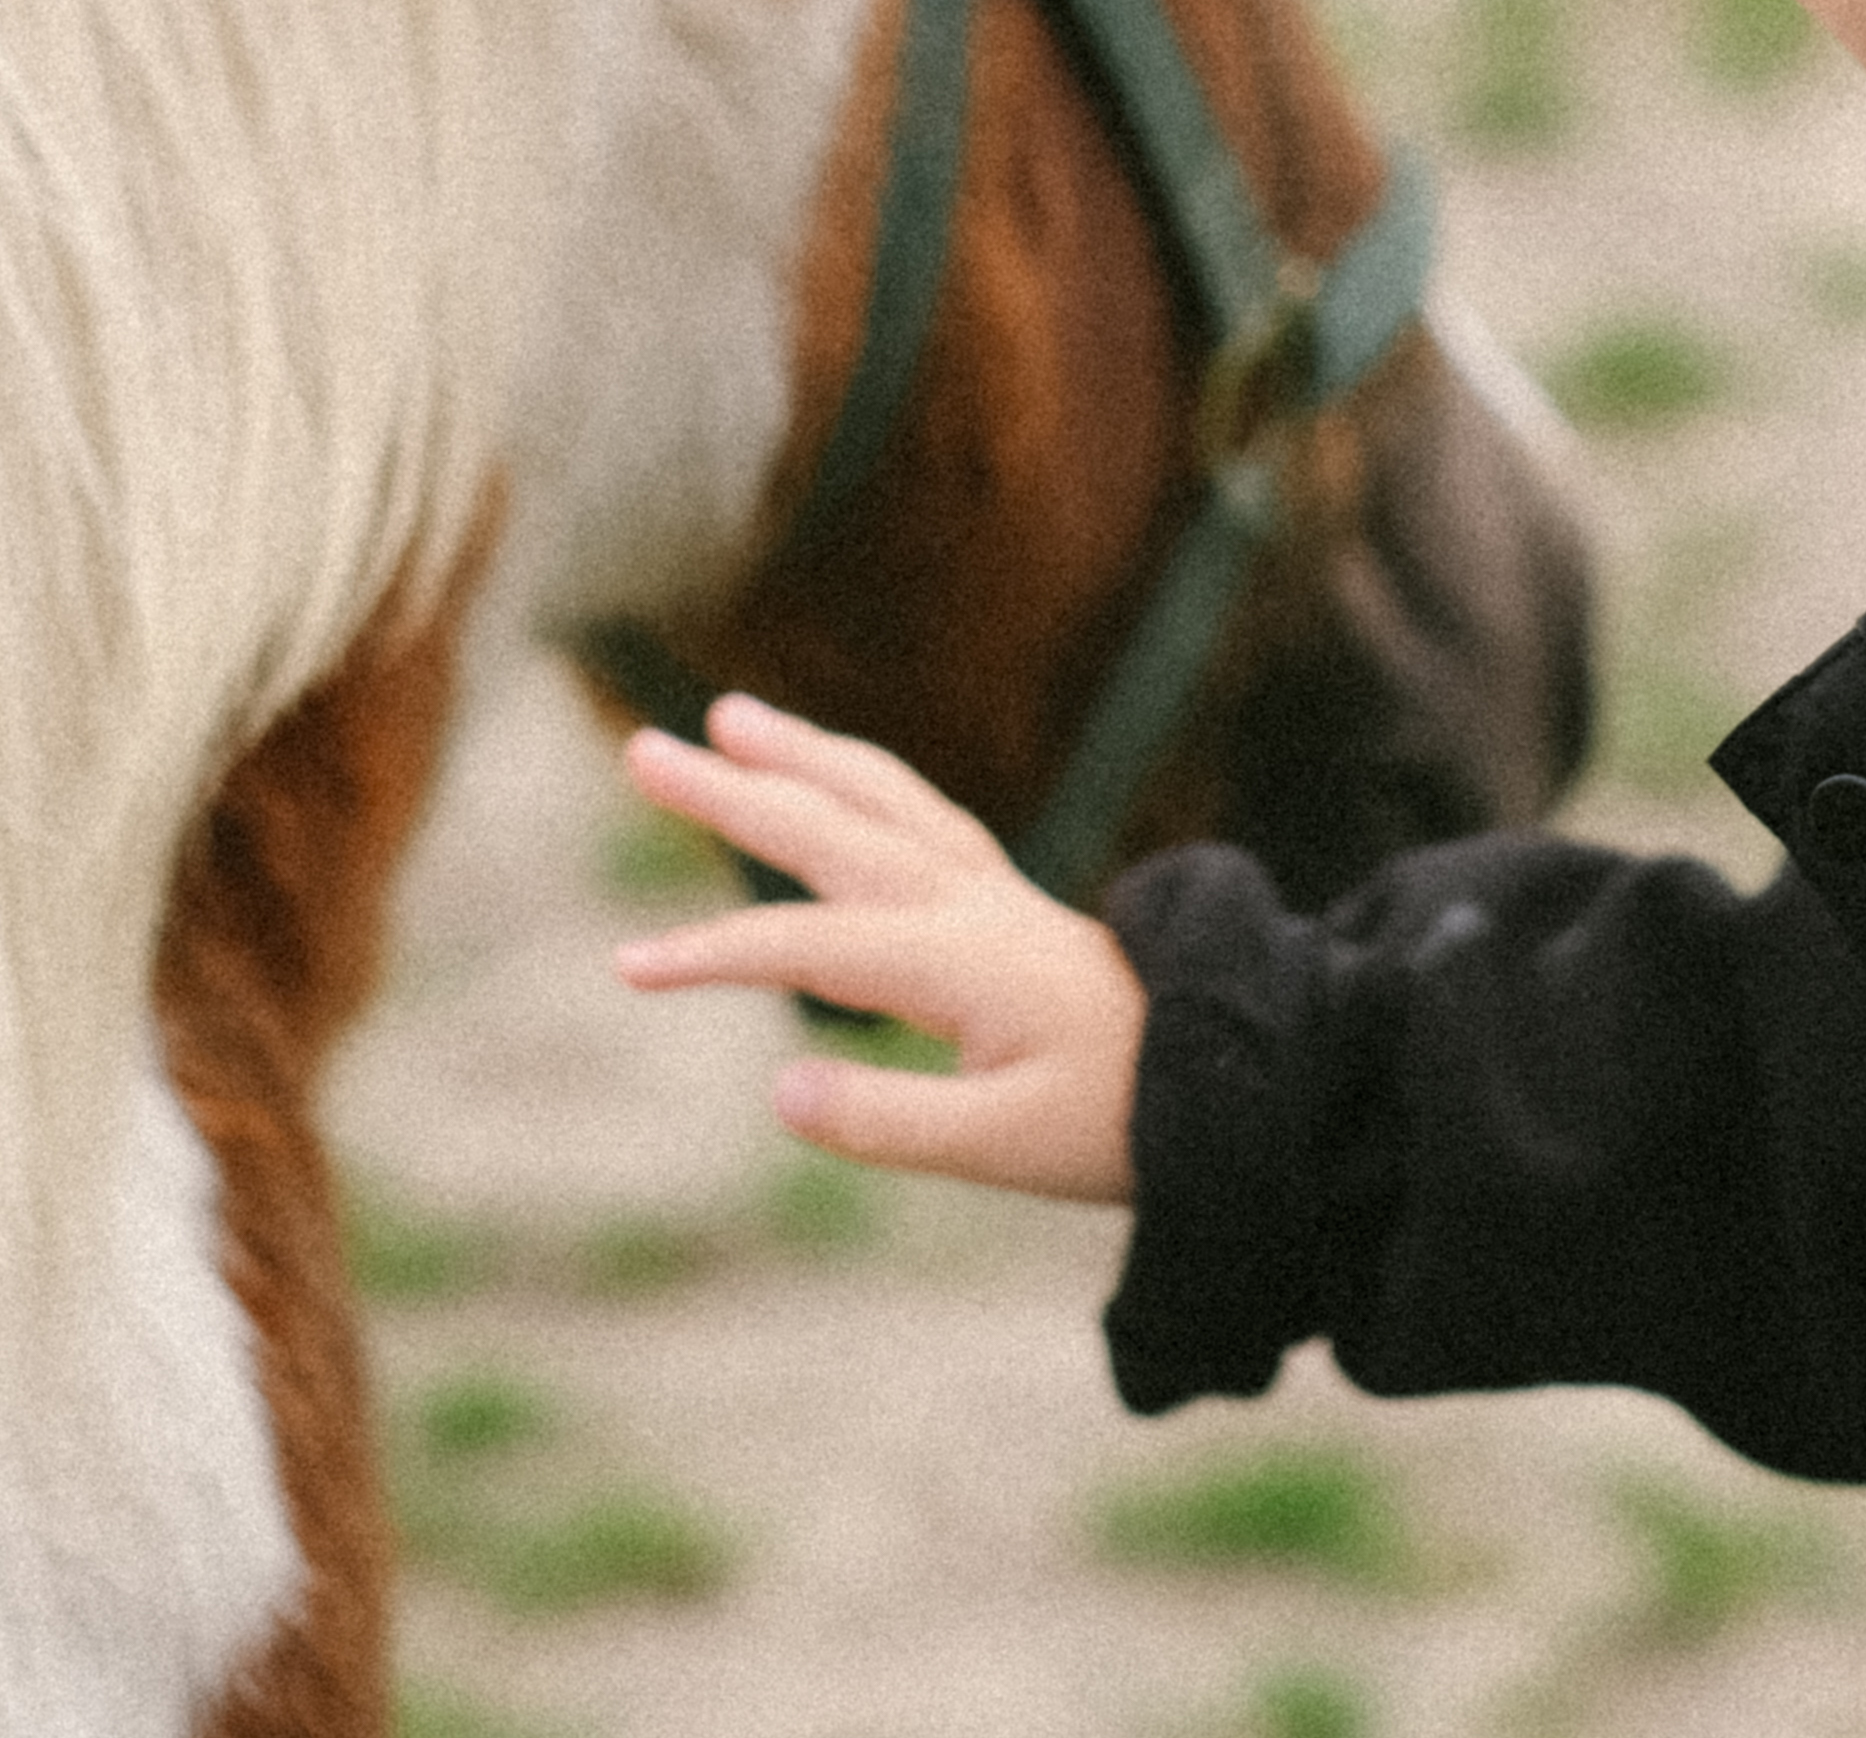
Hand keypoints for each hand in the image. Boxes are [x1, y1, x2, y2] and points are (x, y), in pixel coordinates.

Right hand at [613, 695, 1143, 1203]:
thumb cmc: (1120, 1119)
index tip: (630, 967)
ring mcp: (986, 890)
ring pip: (877, 799)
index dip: (713, 956)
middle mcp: (963, 903)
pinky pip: (916, 812)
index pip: (806, 946)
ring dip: (799, 756)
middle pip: (829, 831)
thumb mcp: (1006, 1149)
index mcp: (955, 960)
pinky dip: (861, 778)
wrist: (1234, 1071)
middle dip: (732, 793)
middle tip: (642, 751)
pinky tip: (833, 775)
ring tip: (730, 716)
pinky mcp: (1002, 898)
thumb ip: (890, 1122)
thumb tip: (777, 1088)